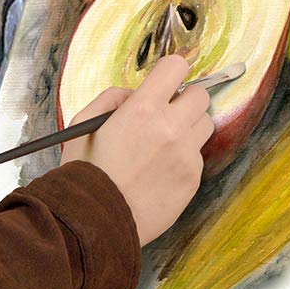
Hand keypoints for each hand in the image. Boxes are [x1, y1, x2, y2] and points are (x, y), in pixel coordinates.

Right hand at [60, 55, 213, 245]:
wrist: (94, 222)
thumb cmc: (85, 172)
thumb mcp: (84, 123)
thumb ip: (113, 98)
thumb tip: (136, 93)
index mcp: (143, 109)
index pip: (176, 67)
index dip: (170, 71)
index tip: (164, 82)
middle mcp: (170, 128)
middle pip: (200, 95)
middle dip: (184, 100)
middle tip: (166, 114)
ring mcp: (185, 155)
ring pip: (205, 124)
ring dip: (189, 127)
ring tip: (164, 144)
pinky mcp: (192, 179)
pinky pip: (198, 156)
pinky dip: (184, 158)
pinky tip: (160, 171)